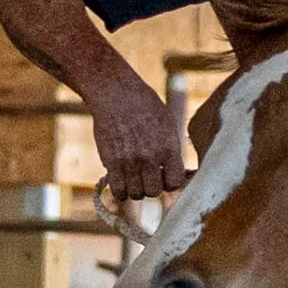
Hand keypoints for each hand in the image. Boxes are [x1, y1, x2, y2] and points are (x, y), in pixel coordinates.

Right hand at [92, 75, 188, 200]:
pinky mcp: (111, 161)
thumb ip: (172, 150)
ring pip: (136, 194)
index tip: (165, 176)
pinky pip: (118, 190)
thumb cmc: (144, 106)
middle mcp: (150, 157)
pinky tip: (123, 182)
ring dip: (136, 190)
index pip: (175, 183)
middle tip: (148, 176)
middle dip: (152, 186)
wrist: (115, 93)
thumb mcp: (167, 124)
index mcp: (168, 147)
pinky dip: (121, 191)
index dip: (170, 183)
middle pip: (154, 192)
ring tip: (135, 178)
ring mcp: (129, 161)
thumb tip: (177, 173)